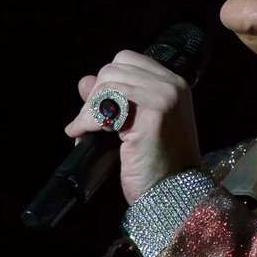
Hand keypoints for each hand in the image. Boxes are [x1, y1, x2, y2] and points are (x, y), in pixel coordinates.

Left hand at [63, 50, 201, 204]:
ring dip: (87, 110)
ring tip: (85, 131)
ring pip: (105, 86)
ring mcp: (162, 98)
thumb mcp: (137, 124)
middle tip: (89, 123)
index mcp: (174, 84)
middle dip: (94, 96)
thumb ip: (115, 98)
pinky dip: (85, 122)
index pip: (127, 60)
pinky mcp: (150, 116)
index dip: (106, 81)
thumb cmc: (159, 165)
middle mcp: (171, 86)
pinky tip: (80, 135)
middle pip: (113, 70)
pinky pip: (103, 108)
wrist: (176, 196)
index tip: (99, 106)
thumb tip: (84, 81)